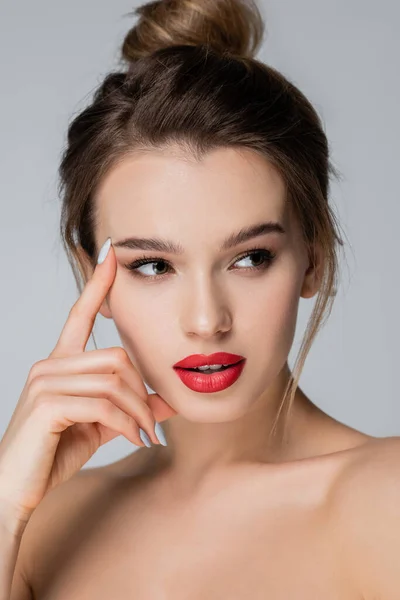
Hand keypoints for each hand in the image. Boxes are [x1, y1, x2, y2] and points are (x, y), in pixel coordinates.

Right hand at [0, 239, 176, 531]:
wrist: (15, 491)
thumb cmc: (52, 454)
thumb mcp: (100, 426)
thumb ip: (130, 408)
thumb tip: (169, 398)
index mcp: (60, 363)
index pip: (79, 314)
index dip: (98, 284)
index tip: (111, 253)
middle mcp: (50, 365)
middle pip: (118, 357)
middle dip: (143, 391)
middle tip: (151, 423)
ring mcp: (45, 382)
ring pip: (115, 381)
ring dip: (139, 412)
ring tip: (145, 435)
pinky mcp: (47, 404)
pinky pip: (104, 404)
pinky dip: (126, 423)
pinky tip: (132, 439)